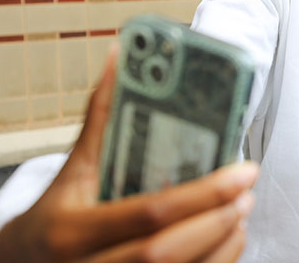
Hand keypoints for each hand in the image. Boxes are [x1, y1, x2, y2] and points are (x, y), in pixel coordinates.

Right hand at [0, 46, 259, 262]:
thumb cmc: (52, 218)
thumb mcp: (72, 171)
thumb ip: (101, 117)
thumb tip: (122, 55)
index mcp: (71, 232)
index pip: (151, 214)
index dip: (204, 194)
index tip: (244, 172)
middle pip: (167, 254)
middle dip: (216, 221)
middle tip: (247, 193)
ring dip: (222, 244)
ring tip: (241, 211)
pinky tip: (227, 238)